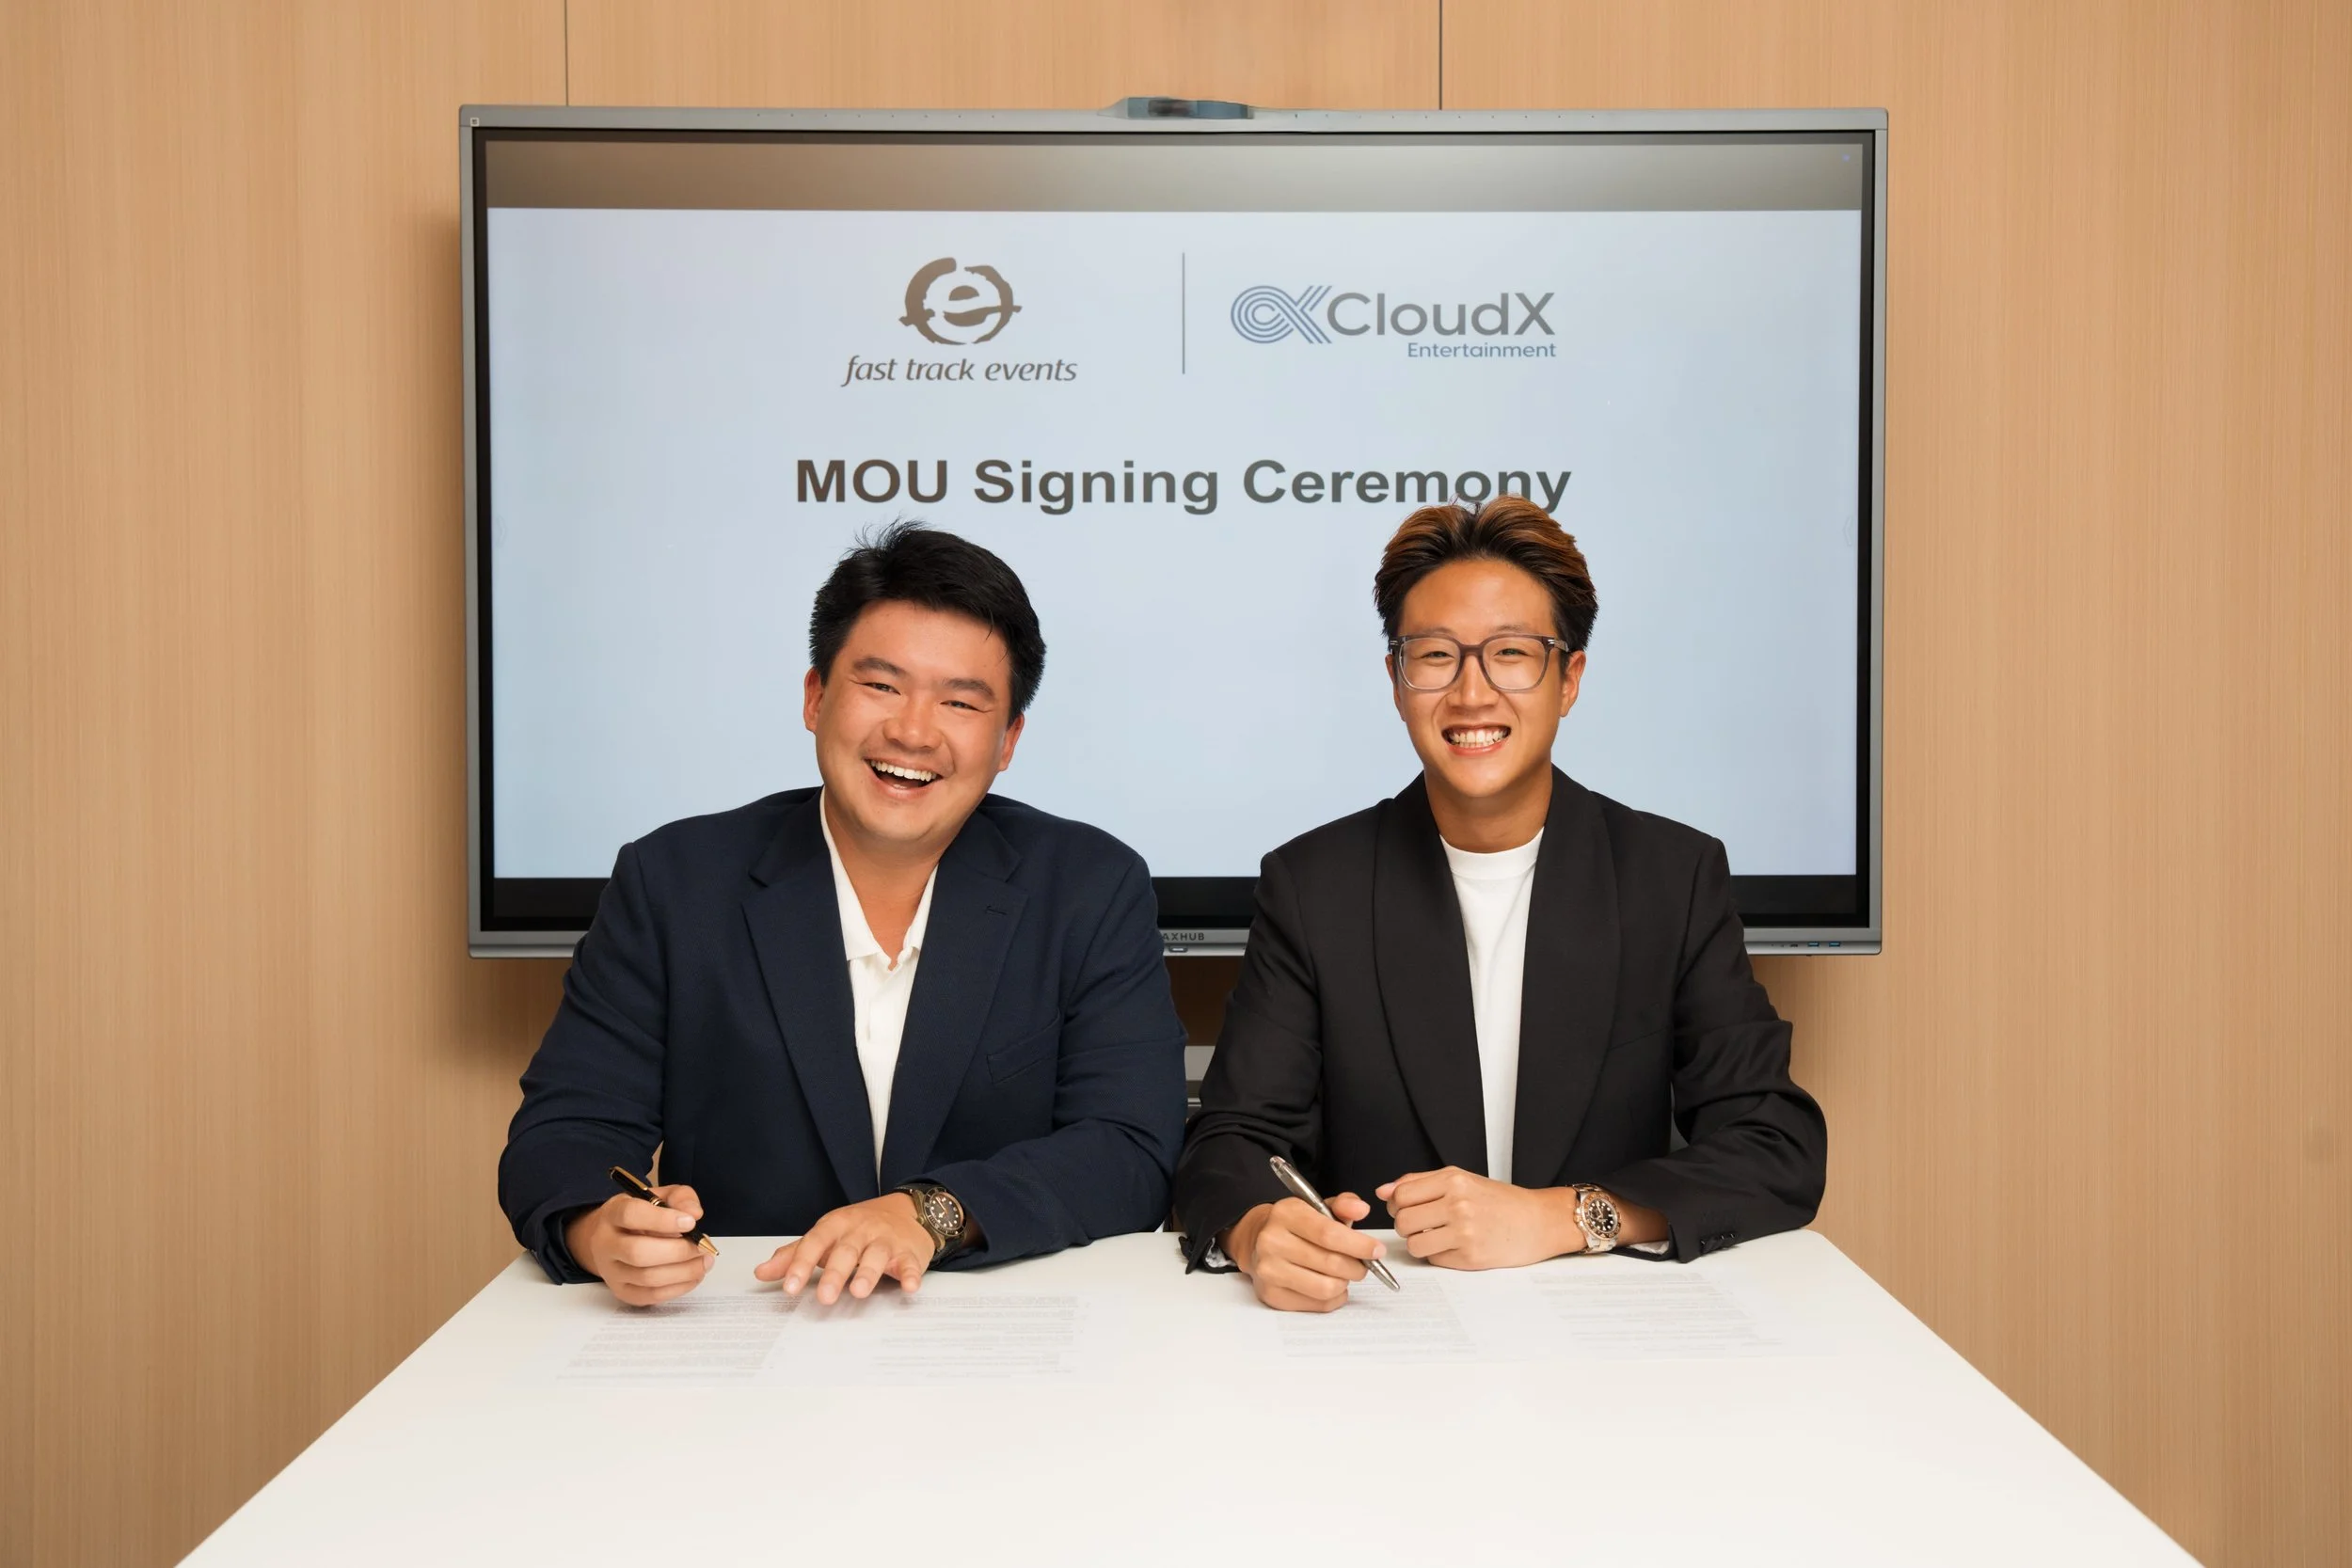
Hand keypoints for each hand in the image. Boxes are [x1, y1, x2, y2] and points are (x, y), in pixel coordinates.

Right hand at [564, 1184, 714, 1305]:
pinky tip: (694, 1274)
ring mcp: (611, 1271)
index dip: (662, 1220)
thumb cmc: (641, 1216)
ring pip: (647, 1277)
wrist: (611, 1239)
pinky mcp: (622, 1291)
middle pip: (638, 1252)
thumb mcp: (660, 1197)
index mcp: (612, 1214)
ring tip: (704, 1260)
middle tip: (702, 1246)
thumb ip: (680, 1198)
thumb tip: (694, 1214)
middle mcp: (605, 1244)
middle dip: (678, 1251)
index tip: (690, 1222)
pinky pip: (651, 1295)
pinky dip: (679, 1287)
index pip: (631, 1215)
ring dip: (683, 1271)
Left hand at [754, 1193, 933, 1303]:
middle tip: (824, 1297)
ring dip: (868, 1273)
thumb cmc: (858, 1229)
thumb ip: (794, 1255)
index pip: (815, 1243)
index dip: (802, 1265)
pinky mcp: (908, 1253)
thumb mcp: (825, 1237)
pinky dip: (911, 1275)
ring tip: (858, 1292)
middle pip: (846, 1251)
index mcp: (835, 1226)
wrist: (906, 1211)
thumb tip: (760, 1272)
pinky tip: (909, 1287)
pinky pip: (909, 1264)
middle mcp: (860, 1231)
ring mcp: (886, 1241)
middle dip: (835, 1274)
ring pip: (876, 1256)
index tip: (790, 1287)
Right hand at [1223, 1194, 1387, 1312]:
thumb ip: (1343, 1205)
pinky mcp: (1271, 1295)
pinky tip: (1332, 1285)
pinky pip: (1318, 1304)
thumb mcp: (1317, 1207)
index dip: (1359, 1245)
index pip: (1329, 1234)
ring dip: (1344, 1283)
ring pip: (1326, 1288)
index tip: (1376, 1251)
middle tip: (1363, 1265)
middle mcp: (1272, 1241)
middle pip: (1331, 1263)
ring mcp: (1269, 1271)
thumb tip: (1362, 1209)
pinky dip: (1334, 1297)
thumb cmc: (1295, 1225)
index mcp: (1286, 1214)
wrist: (1257, 1241)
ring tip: (1344, 1274)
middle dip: (1356, 1267)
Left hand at [1377, 1167, 1575, 1269]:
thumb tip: (1383, 1191)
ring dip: (1419, 1243)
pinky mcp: (1471, 1258)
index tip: (1406, 1208)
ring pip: (1413, 1244)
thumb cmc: (1500, 1201)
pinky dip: (1438, 1255)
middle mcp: (1459, 1204)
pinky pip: (1433, 1259)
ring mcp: (1465, 1233)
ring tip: (1437, 1236)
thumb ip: (1420, 1183)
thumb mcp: (1462, 1179)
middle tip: (1422, 1224)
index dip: (1397, 1205)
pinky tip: (1454, 1246)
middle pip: (1403, 1221)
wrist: (1539, 1221)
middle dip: (1406, 1226)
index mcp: (1454, 1181)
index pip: (1401, 1195)